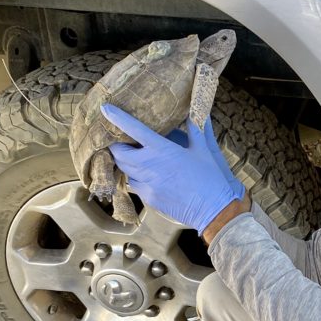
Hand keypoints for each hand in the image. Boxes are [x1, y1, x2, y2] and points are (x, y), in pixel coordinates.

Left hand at [100, 105, 245, 234]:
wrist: (215, 210)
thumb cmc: (212, 178)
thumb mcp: (205, 149)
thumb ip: (197, 128)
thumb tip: (197, 110)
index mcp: (163, 150)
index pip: (134, 130)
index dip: (117, 118)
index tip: (105, 109)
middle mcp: (150, 166)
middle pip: (119, 153)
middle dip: (116, 146)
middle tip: (121, 141)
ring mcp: (148, 185)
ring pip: (124, 171)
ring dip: (125, 164)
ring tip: (133, 158)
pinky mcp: (149, 199)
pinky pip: (135, 186)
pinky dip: (137, 179)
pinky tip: (148, 177)